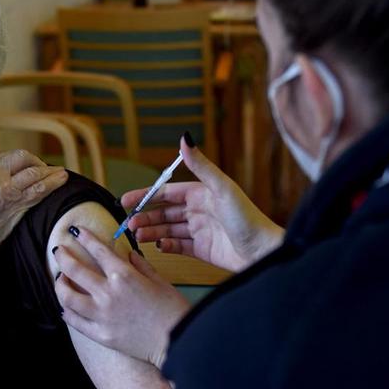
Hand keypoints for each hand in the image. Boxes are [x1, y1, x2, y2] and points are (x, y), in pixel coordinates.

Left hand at [54, 227, 190, 367]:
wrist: (177, 341)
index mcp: (124, 275)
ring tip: (60, 279)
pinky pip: (75, 322)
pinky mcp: (100, 334)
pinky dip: (66, 312)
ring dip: (60, 284)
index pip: (97, 250)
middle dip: (63, 256)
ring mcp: (101, 315)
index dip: (85, 237)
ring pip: (67, 297)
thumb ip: (140, 265)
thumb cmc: (172, 309)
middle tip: (58, 250)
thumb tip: (128, 254)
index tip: (76, 231)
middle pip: (74, 270)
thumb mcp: (159, 280)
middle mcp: (108, 293)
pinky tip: (65, 307)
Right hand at [124, 136, 282, 272]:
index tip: (126, 201)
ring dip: (152, 232)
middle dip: (145, 217)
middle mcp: (199, 211)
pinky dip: (166, 246)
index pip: (167, 193)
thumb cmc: (247, 217)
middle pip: (164, 212)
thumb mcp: (222, 188)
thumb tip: (184, 137)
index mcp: (202, 194)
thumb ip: (201, 165)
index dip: (146, 195)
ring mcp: (200, 231)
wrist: (263, 251)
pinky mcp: (203, 250)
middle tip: (129, 224)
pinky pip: (179, 246)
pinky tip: (158, 247)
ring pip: (168, 230)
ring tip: (138, 237)